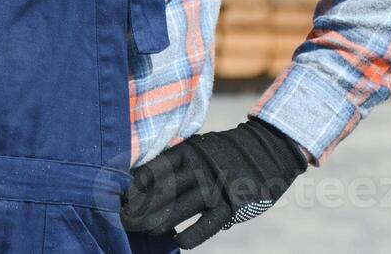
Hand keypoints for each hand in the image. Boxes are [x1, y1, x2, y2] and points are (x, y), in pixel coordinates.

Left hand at [119, 116, 307, 248]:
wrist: (268, 150)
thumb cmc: (225, 154)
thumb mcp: (200, 148)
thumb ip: (178, 164)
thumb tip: (146, 184)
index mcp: (188, 151)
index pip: (154, 170)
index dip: (136, 187)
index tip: (122, 200)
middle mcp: (199, 167)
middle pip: (162, 191)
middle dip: (140, 208)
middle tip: (124, 220)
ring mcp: (216, 186)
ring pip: (179, 208)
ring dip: (157, 222)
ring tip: (142, 229)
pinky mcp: (232, 205)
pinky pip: (206, 225)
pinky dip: (190, 235)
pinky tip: (176, 241)